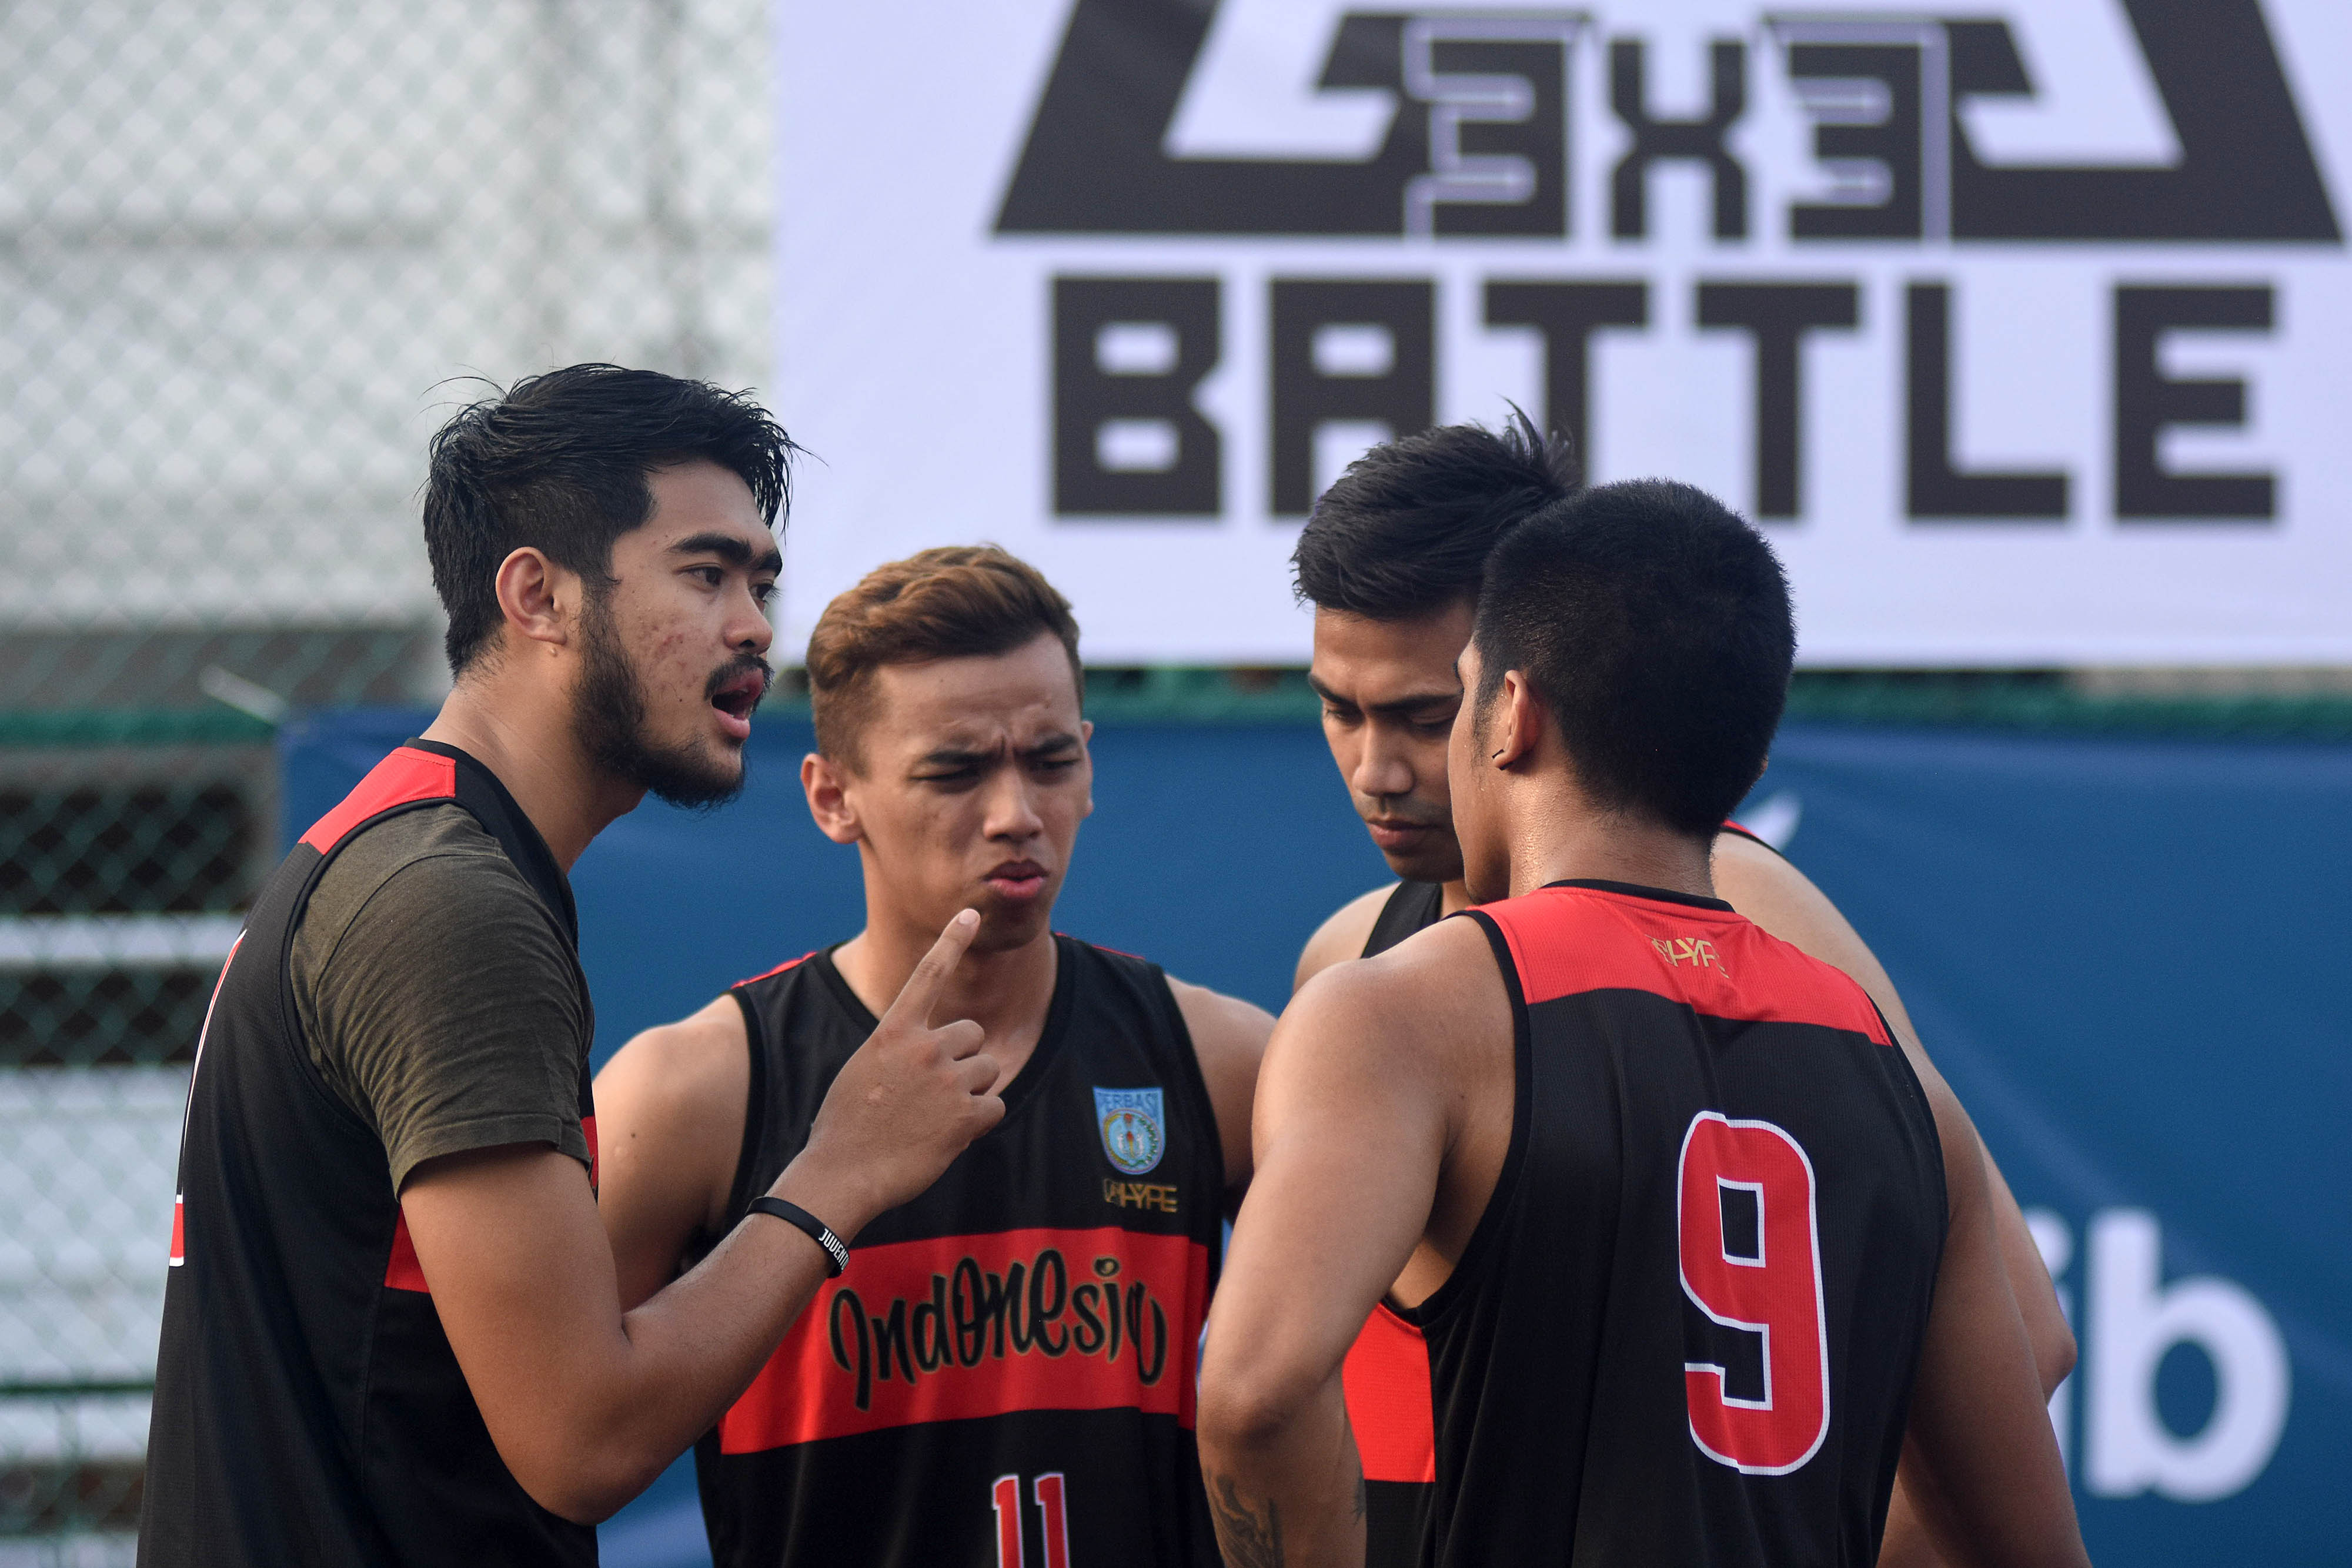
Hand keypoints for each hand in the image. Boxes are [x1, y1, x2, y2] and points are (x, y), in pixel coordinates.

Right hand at [775, 909, 1001, 1235]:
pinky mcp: (965, 1116)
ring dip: (971, 1092)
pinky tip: (948, 1136)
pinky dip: (978, 1123)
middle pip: (973, 1033)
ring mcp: (948, 1080)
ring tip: (935, 1116)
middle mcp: (924, 1047)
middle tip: (934, 1091)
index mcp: (893, 1031)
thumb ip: (899, 1050)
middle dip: (963, 1058)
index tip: (971, 914)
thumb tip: (931, 1052)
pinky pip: (994, 1107)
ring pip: (986, 1070)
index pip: (928, 974)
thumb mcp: (864, 1069)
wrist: (841, 1173)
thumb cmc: (846, 1125)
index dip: (952, 940)